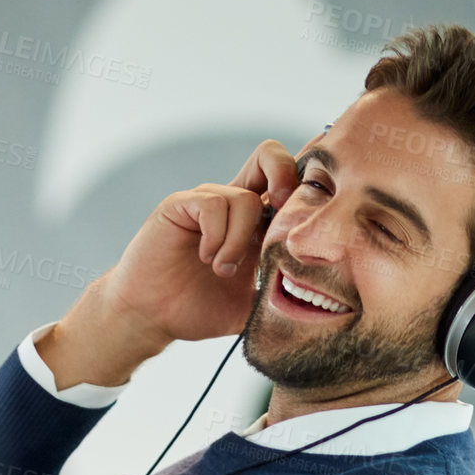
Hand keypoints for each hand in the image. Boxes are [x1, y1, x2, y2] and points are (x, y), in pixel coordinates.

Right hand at [100, 139, 301, 344]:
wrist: (152, 317)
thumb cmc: (197, 310)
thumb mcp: (252, 306)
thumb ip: (280, 295)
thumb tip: (322, 299)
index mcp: (253, 223)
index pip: (288, 184)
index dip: (307, 186)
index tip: (317, 214)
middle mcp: (231, 204)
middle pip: (270, 156)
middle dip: (287, 177)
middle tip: (282, 220)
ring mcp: (205, 202)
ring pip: (243, 198)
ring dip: (238, 241)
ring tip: (222, 270)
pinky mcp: (179, 206)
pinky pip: (212, 206)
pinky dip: (216, 236)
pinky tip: (207, 259)